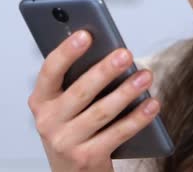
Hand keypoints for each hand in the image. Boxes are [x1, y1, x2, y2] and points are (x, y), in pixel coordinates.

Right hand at [28, 30, 159, 171]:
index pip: (50, 71)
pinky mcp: (87, 158)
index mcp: (40, 101)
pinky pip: (118, 134)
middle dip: (105, 70)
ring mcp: (66, 142)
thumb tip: (109, 51)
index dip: (67, 51)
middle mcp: (48, 122)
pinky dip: (137, 118)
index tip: (86, 34)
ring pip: (102, 112)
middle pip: (81, 91)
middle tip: (125, 53)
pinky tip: (151, 103)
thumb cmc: (72, 128)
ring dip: (127, 91)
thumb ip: (77, 80)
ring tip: (145, 75)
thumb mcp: (65, 105)